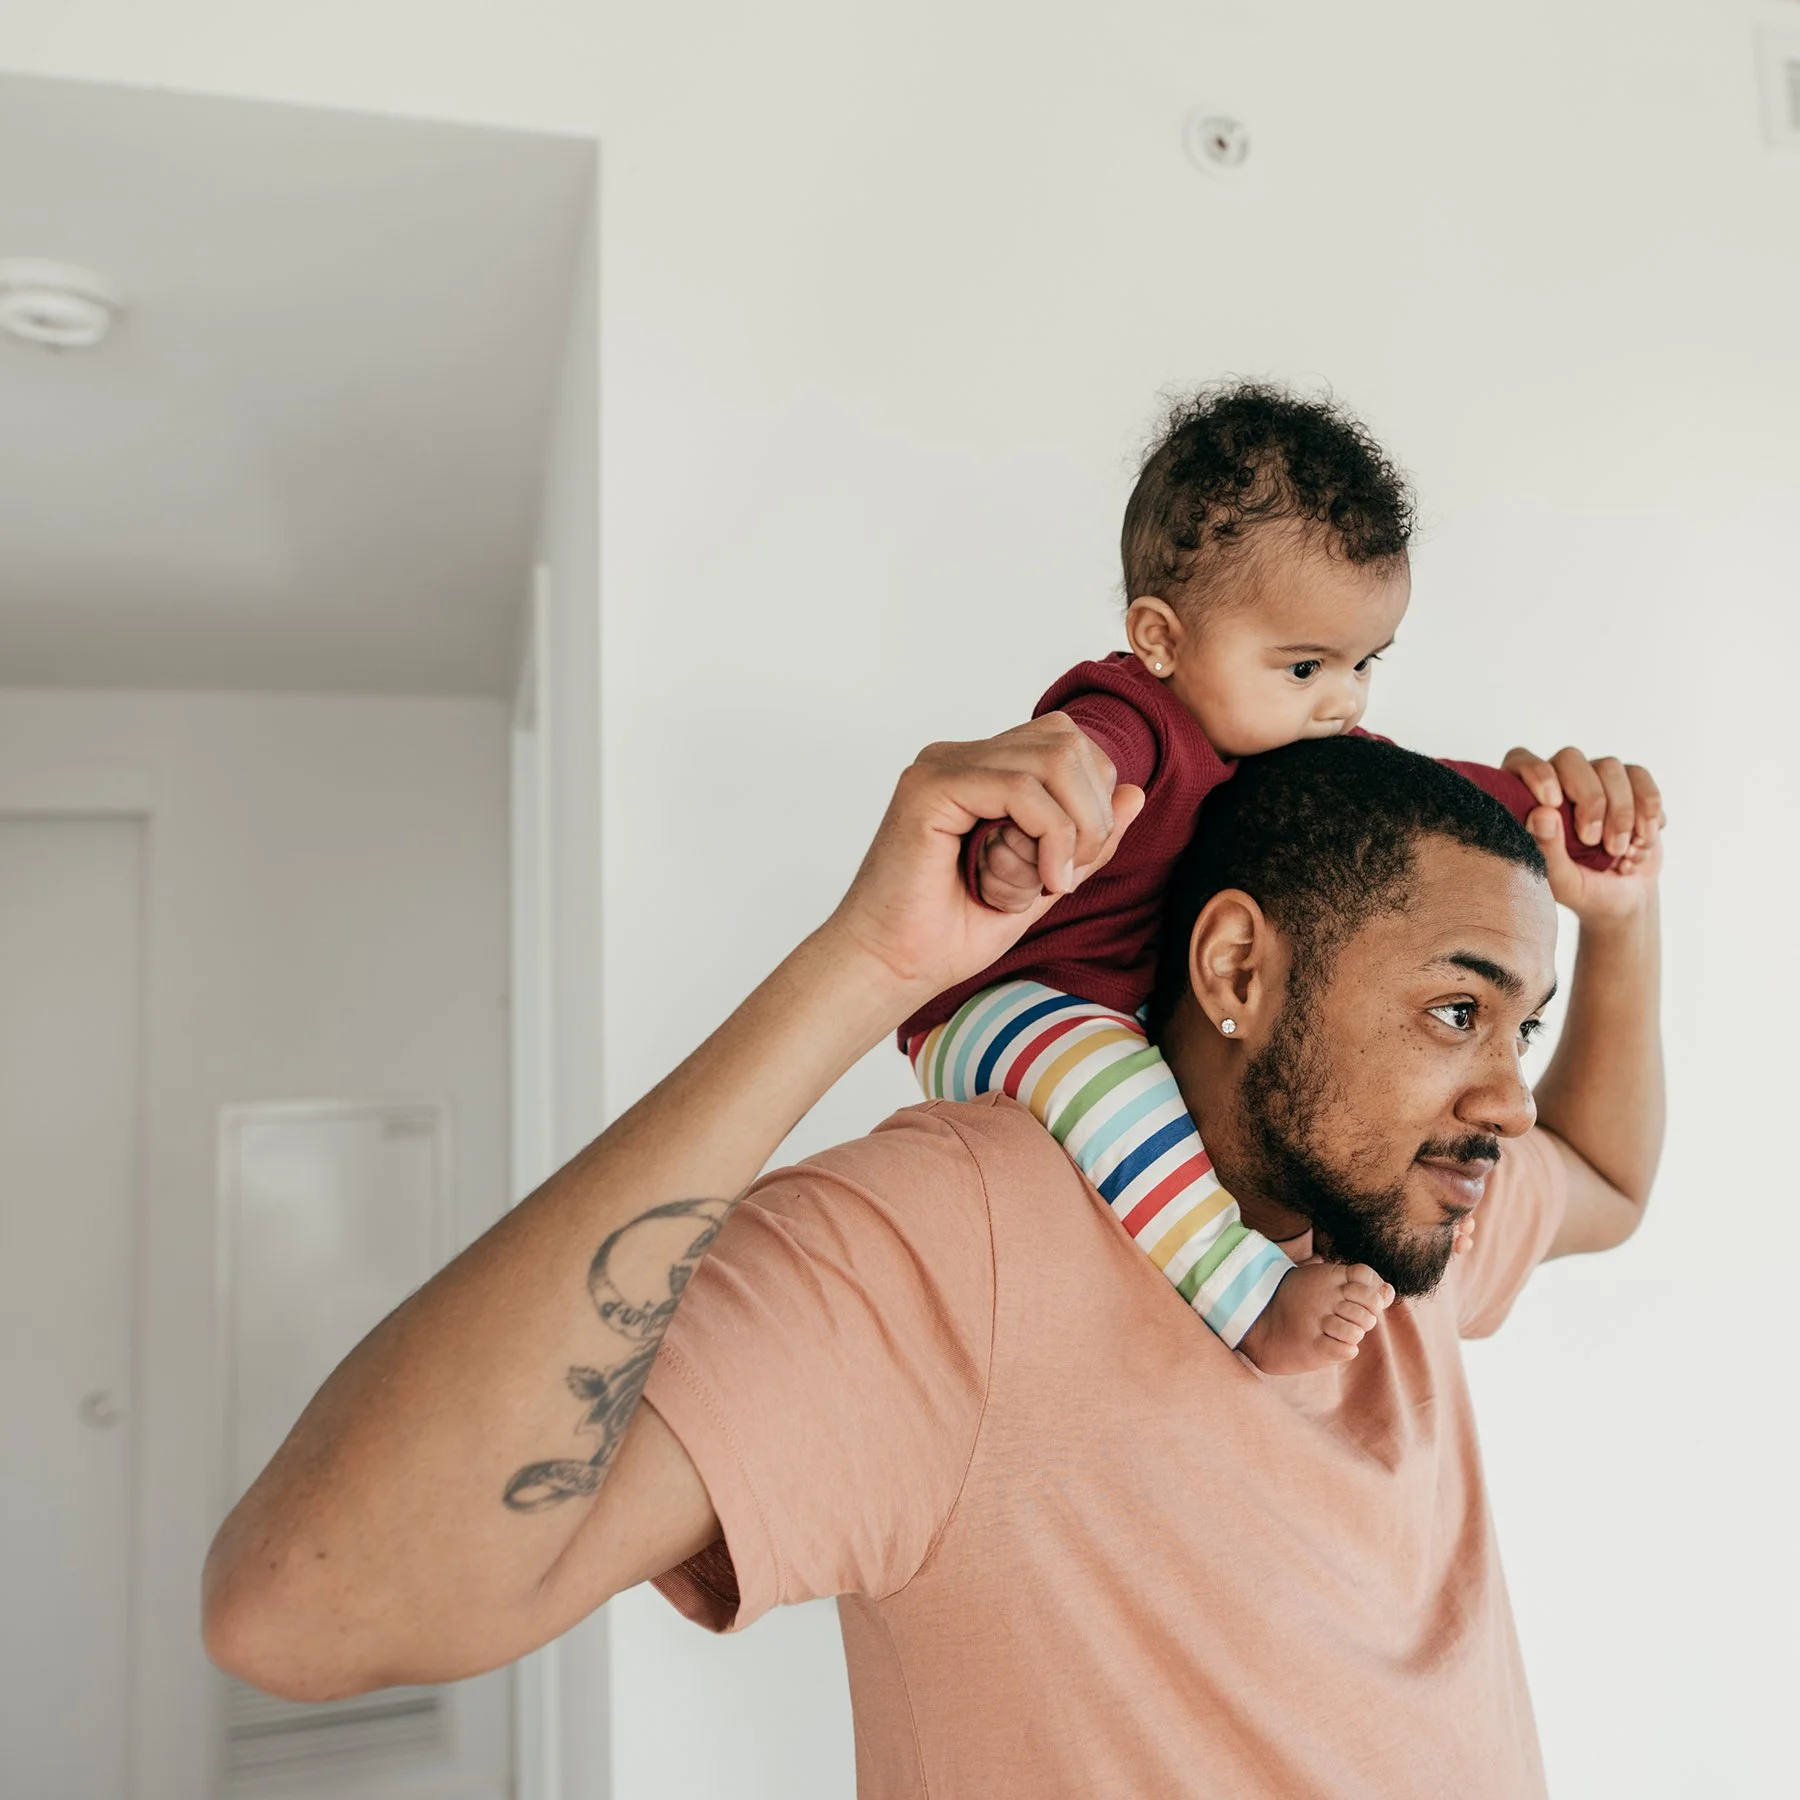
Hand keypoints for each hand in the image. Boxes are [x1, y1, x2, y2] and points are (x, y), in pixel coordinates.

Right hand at [825, 713, 1144, 1004]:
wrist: (891, 969)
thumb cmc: (951, 934)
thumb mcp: (1043, 883)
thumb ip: (1085, 839)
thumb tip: (1136, 791)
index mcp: (981, 771)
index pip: (1067, 744)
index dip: (1094, 799)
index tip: (1073, 867)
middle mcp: (960, 758)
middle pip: (1067, 740)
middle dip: (1092, 811)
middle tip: (1068, 876)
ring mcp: (942, 766)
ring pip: (1053, 758)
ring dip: (1074, 827)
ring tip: (1052, 882)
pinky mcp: (930, 786)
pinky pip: (1020, 788)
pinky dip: (1049, 836)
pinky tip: (1039, 883)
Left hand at [1502, 745, 1662, 921]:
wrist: (1624, 897)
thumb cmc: (1582, 888)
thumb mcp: (1561, 880)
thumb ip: (1547, 849)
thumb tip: (1542, 813)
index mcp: (1528, 800)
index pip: (1521, 761)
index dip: (1537, 774)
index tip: (1552, 803)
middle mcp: (1560, 781)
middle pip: (1571, 759)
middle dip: (1590, 800)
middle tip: (1592, 840)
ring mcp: (1596, 778)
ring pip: (1610, 767)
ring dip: (1621, 813)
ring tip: (1621, 852)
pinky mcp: (1630, 783)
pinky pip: (1640, 777)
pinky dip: (1647, 810)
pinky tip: (1642, 841)